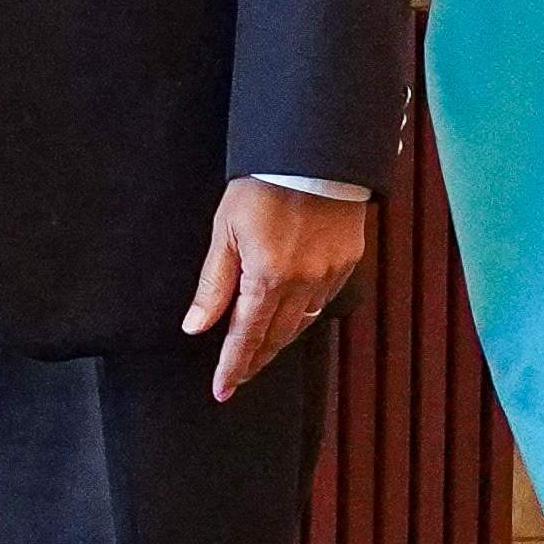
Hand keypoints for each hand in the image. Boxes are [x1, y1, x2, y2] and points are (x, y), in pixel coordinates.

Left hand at [184, 179, 368, 402]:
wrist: (315, 153)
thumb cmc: (264, 184)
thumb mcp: (225, 231)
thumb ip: (213, 284)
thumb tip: (195, 326)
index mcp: (268, 278)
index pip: (245, 336)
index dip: (233, 366)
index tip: (222, 390)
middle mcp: (302, 284)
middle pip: (276, 337)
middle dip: (255, 360)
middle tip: (238, 378)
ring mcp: (329, 274)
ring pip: (302, 323)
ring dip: (279, 342)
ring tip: (260, 355)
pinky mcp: (348, 262)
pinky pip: (324, 302)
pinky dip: (305, 316)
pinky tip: (293, 319)